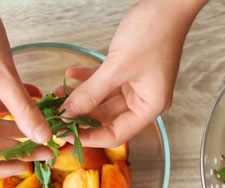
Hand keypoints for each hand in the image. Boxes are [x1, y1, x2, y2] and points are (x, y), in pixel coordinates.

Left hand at [62, 0, 206, 146]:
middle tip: (56, 115)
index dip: (90, 138)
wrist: (167, 2)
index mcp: (149, 106)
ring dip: (81, 97)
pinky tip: (71, 74)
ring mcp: (136, 84)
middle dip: (81, 116)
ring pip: (103, 100)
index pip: (116, 134)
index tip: (66, 135)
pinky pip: (104, 81)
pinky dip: (88, 79)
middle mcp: (144, 99)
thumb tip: (69, 113)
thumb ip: (91, 93)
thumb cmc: (154, 32)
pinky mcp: (129, 70)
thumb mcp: (118, 67)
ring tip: (58, 92)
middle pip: (107, 118)